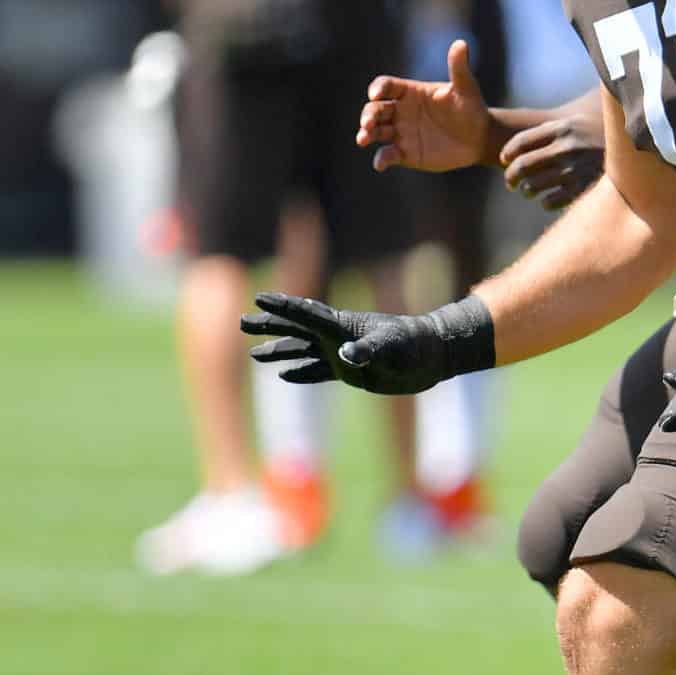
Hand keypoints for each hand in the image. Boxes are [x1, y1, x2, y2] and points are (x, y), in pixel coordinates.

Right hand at [241, 293, 470, 394]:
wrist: (433, 355)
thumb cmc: (415, 346)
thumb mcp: (393, 348)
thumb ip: (369, 350)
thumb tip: (344, 358)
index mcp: (343, 326)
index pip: (306, 314)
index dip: (282, 307)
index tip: (258, 299)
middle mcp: (337, 337)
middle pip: (296, 328)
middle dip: (270, 325)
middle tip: (242, 321)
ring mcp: (342, 353)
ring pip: (302, 350)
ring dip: (279, 350)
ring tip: (254, 353)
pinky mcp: (350, 371)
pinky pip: (317, 371)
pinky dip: (300, 372)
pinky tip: (284, 375)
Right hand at [358, 40, 495, 173]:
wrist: (478, 137)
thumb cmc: (470, 108)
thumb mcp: (466, 88)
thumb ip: (459, 68)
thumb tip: (461, 43)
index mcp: (409, 91)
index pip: (386, 86)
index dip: (378, 88)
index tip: (376, 94)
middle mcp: (399, 111)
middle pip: (375, 109)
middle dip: (368, 114)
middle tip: (368, 122)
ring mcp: (400, 132)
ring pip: (375, 131)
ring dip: (366, 133)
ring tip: (363, 138)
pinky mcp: (405, 153)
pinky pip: (388, 155)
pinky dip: (381, 159)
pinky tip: (380, 164)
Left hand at [499, 104, 606, 210]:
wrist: (639, 148)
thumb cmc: (601, 138)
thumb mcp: (579, 124)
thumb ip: (554, 131)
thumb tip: (519, 147)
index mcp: (563, 127)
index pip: (522, 141)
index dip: (508, 153)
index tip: (504, 161)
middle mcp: (567, 147)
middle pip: (523, 165)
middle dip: (511, 177)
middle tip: (510, 183)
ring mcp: (576, 168)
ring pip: (534, 186)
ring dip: (527, 191)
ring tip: (528, 191)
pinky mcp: (585, 188)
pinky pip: (551, 202)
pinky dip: (545, 203)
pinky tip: (547, 201)